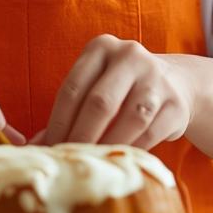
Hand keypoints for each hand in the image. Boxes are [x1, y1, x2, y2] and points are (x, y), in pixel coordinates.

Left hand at [38, 35, 194, 148]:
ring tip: (92, 165)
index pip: (73, 88)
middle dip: (80, 137)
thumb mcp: (95, 85)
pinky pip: (150, 134)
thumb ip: (69, 110)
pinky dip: (131, 150)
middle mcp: (130, 56)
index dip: (58, 122)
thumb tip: (36, 145)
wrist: (176, 83)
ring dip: (107, 146)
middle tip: (69, 161)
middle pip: (100, 103)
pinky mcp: (176, 103)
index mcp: (102, 47)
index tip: (48, 148)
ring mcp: (157, 78)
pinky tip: (118, 160)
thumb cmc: (121, 88)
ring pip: (129, 119)